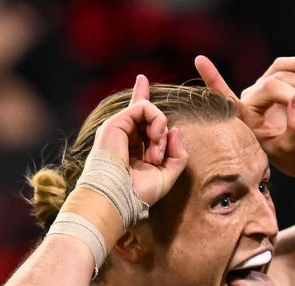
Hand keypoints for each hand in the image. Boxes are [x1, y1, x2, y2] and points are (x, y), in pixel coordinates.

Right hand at [90, 75, 188, 204]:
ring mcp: (118, 127)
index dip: (142, 96)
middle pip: (143, 109)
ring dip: (160, 131)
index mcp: (132, 147)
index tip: (141, 78)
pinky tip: (155, 139)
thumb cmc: (139, 193)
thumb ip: (177, 154)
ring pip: (150, 111)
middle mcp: (123, 134)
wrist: (118, 198)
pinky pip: (144, 107)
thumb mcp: (167, 174)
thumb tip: (175, 130)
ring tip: (155, 153)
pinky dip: (157, 121)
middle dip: (161, 133)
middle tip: (157, 158)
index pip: (139, 117)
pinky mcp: (116, 122)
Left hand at [196, 55, 294, 179]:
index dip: (214, 80)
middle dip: (294, 95)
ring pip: (281, 75)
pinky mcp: (277, 82)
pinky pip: (286, 68)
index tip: (200, 60)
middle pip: (269, 86)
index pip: (226, 100)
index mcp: (246, 122)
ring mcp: (262, 91)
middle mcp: (250, 104)